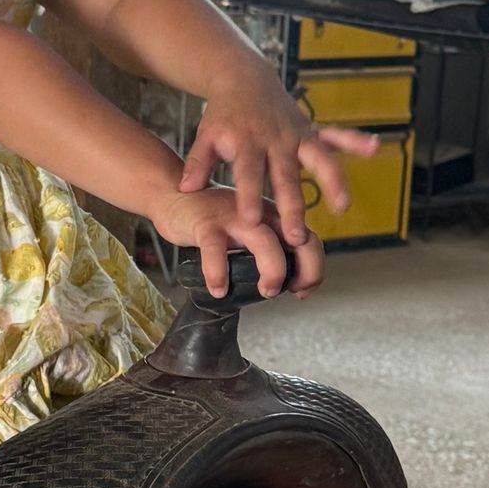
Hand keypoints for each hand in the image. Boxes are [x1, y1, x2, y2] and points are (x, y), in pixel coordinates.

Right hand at [149, 186, 325, 299]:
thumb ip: (267, 249)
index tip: (301, 290)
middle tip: (290, 292)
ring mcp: (234, 216)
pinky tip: (218, 289)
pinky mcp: (206, 223)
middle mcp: (260, 213)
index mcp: (274, 217)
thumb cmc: (214, 221)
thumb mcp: (248, 231)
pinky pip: (216, 251)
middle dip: (304, 271)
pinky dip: (218, 273)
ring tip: (264, 292)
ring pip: (265, 242)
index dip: (313, 270)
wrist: (175, 196)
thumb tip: (286, 284)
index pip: (310, 241)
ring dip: (272, 270)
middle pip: (298, 240)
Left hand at [178, 66, 379, 249]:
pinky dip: (356, 140)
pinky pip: (337, 135)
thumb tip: (185, 190)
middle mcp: (276, 140)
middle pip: (286, 176)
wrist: (243, 79)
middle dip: (292, 204)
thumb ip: (197, 163)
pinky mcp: (311, 130)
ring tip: (343, 206)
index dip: (250, 196)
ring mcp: (297, 134)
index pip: (248, 174)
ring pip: (319, 159)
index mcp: (248, 143)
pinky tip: (375, 147)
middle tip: (296, 235)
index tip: (251, 221)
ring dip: (333, 180)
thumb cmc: (223, 116)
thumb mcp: (206, 136)